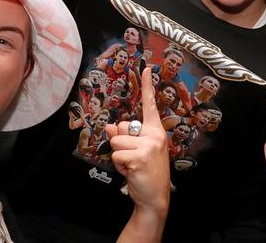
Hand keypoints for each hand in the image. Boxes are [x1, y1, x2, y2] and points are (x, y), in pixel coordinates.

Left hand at [105, 73, 170, 213]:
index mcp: (156, 132)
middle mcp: (154, 135)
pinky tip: (131, 171)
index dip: (148, 86)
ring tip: (131, 166)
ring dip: (118, 156)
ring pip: (115, 141)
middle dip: (120, 144)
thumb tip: (110, 126)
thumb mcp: (136, 151)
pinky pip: (116, 154)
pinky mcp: (140, 156)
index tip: (147, 68)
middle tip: (133, 159)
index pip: (150, 105)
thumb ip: (125, 137)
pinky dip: (118, 165)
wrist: (155, 198)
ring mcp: (148, 145)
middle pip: (121, 128)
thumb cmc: (146, 173)